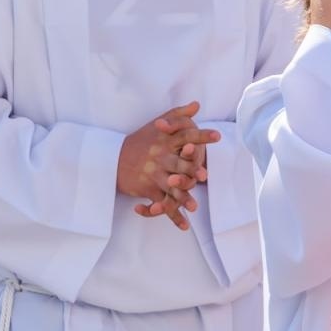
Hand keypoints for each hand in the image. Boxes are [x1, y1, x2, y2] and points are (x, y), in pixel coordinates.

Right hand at [118, 101, 219, 231]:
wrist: (112, 158)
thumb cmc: (140, 139)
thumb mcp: (158, 123)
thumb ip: (179, 114)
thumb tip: (197, 105)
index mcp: (165, 140)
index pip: (186, 136)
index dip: (201, 136)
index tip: (218, 135)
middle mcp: (159, 156)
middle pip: (177, 164)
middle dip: (190, 170)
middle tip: (204, 175)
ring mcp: (153, 174)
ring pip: (171, 188)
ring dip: (182, 198)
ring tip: (194, 206)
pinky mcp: (148, 188)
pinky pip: (162, 203)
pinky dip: (173, 216)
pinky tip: (185, 225)